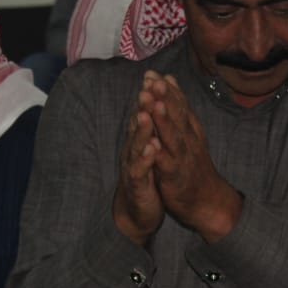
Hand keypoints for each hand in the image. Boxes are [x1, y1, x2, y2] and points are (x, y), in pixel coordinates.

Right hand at [112, 78, 165, 244]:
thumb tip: (153, 101)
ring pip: (136, 144)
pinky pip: (140, 170)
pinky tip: (152, 148)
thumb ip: (150, 127)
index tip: (154, 76)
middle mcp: (133, 149)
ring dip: (142, 129)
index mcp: (139, 139)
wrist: (137, 211)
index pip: (143, 113)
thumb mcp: (149, 149)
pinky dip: (146, 159)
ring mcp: (133, 166)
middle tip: (148, 86)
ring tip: (146, 113)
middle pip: (138, 123)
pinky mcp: (137, 184)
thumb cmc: (146, 177)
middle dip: (143, 105)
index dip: (148, 96)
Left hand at [142, 72, 241, 241]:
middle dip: (165, 98)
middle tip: (153, 81)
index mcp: (190, 129)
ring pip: (173, 136)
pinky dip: (159, 152)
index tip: (153, 73)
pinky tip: (151, 143)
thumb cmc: (193, 165)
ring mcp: (183, 158)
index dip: (166, 89)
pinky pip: (167, 163)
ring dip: (163, 120)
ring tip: (154, 103)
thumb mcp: (189, 133)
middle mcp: (188, 140)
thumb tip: (170, 80)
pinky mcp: (176, 176)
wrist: (207, 199)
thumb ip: (178, 108)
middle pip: (176, 116)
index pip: (179, 105)